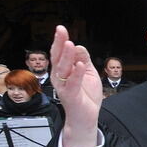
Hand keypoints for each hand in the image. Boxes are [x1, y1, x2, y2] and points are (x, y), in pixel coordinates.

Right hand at [50, 25, 101, 146]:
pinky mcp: (70, 95)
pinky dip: (76, 74)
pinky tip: (79, 65)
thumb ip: (83, 60)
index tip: (61, 29)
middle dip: (60, 44)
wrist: (85, 117)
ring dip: (67, 56)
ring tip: (70, 45)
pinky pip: (72, 83)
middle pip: (58, 58)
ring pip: (63, 69)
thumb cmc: (85, 95)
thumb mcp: (88, 73)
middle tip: (61, 31)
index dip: (60, 41)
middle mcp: (59, 77)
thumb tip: (79, 46)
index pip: (59, 53)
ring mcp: (63, 86)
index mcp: (63, 70)